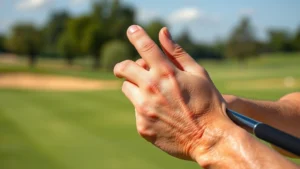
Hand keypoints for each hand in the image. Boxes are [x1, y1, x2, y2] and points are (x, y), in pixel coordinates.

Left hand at [114, 25, 235, 160]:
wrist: (209, 138)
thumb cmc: (208, 103)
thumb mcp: (198, 74)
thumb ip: (178, 52)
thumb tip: (162, 32)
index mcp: (166, 73)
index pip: (145, 46)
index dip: (136, 35)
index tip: (131, 29)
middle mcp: (151, 89)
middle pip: (123, 68)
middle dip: (124, 67)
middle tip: (131, 70)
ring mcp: (144, 109)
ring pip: (127, 88)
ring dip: (135, 87)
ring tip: (152, 94)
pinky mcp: (142, 126)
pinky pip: (136, 110)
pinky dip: (144, 107)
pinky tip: (161, 113)